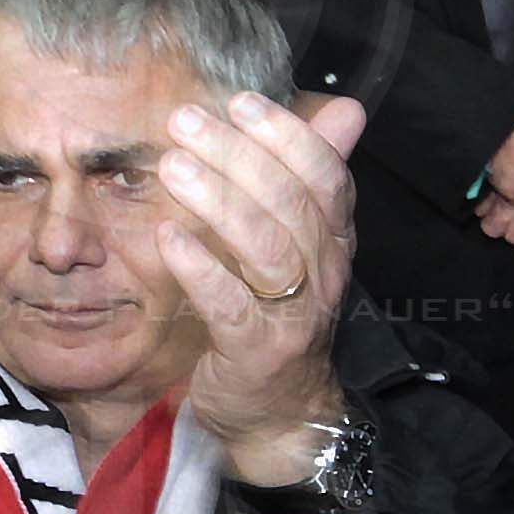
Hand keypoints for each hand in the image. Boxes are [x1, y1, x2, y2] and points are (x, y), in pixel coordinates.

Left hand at [154, 90, 367, 470]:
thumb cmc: (280, 314)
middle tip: (186, 121)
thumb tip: (345, 108)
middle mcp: (322, 273)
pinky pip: (231, 305)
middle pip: (290, 202)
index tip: (241, 101)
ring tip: (172, 167)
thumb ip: (309, 176)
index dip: (287, 135)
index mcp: (332, 240)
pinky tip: (168, 237)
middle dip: (237, 155)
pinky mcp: (258, 351)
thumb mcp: (300, 242)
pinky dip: (200, 268)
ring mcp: (294, 315)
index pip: (325, 176)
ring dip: (217, 200)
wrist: (280, 412)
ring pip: (265, 247)